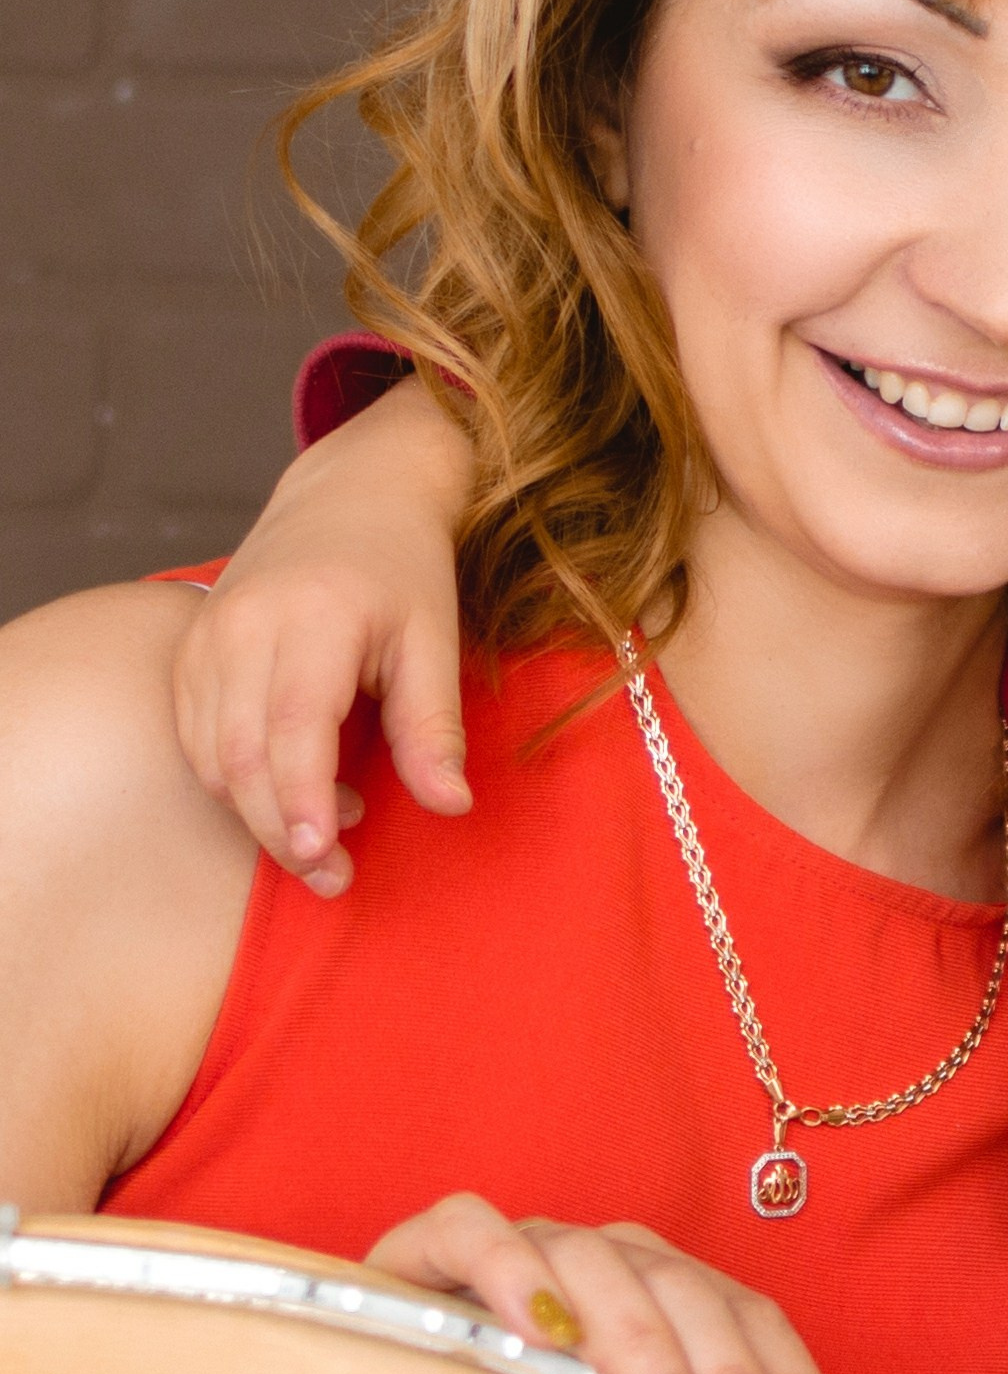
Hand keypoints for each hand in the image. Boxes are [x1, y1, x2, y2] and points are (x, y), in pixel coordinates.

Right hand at [171, 378, 475, 896]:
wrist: (350, 494)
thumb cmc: (402, 568)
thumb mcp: (434, 640)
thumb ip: (433, 726)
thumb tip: (451, 807)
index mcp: (312, 617)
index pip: (292, 726)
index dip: (301, 800)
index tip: (322, 858)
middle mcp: (244, 625)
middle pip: (240, 755)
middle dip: (280, 830)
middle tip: (332, 878)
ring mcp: (206, 636)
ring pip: (209, 756)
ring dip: (256, 815)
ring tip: (323, 840)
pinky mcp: (190, 651)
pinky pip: (194, 738)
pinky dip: (233, 783)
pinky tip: (288, 795)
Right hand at [367, 1192, 865, 1373]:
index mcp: (665, 1294)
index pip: (754, 1320)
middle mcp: (607, 1256)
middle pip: (693, 1297)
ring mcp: (523, 1241)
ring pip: (601, 1265)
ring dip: (643, 1349)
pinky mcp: (427, 1243)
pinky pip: (475, 1231)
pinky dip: (513, 1272)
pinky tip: (544, 1336)